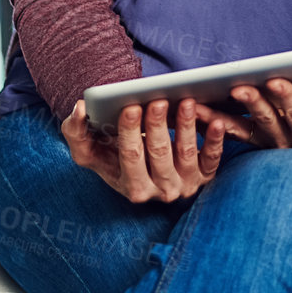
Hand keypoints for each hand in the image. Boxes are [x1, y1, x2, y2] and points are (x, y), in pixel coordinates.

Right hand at [62, 96, 227, 202]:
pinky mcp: (206, 175)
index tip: (129, 108)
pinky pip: (213, 158)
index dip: (129, 132)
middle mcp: (161, 191)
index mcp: (132, 188)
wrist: (142, 164)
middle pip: (159, 154)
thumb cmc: (114, 156)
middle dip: (157, 126)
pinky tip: (215, 121)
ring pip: (186, 153)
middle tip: (158, 101)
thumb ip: (76, 132)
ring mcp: (186, 184)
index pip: (130, 157)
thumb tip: (79, 108)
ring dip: (186, 126)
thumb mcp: (89, 150)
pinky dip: (215, 140)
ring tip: (185, 101)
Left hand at [191, 67, 291, 150]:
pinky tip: (195, 111)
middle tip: (239, 85)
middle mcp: (289, 146)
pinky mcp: (255, 139)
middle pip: (269, 126)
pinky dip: (212, 124)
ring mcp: (269, 144)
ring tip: (200, 105)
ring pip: (244, 132)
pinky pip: (231, 134)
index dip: (288, 101)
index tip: (275, 80)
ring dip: (221, 120)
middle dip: (254, 105)